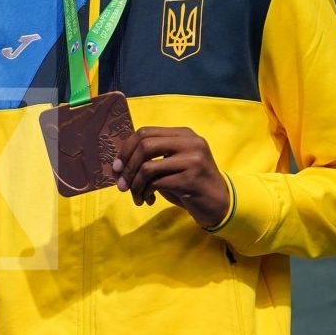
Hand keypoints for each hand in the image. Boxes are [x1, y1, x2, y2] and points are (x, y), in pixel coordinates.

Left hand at [111, 126, 229, 226]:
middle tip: (121, 185)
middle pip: (144, 145)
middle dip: (127, 167)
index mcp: (184, 134)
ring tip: (137, 196)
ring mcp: (193, 160)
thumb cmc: (189, 183)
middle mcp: (190, 142)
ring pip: (147, 167)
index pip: (145, 132)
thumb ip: (151, 157)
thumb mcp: (172, 164)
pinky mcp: (191, 179)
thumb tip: (117, 163)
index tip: (116, 168)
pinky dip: (145, 193)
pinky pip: (155, 183)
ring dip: (134, 185)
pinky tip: (148, 200)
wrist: (219, 202)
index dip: (125, 150)